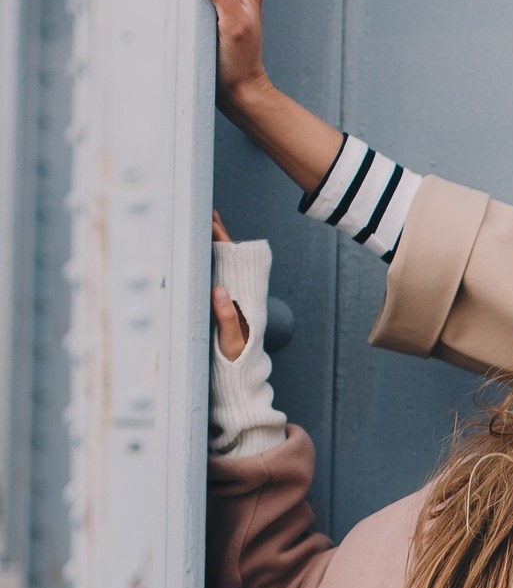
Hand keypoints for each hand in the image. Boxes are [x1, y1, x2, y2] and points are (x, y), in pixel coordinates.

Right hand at [210, 210, 247, 359]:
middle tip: (207, 211)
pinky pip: (209, 279)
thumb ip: (227, 317)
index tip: (212, 220)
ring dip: (211, 245)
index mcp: (241, 298)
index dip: (222, 240)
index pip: (232, 262)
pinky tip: (197, 253)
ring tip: (204, 223)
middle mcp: (234, 295)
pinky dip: (204, 263)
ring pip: (218, 266)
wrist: (240, 377)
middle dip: (217, 234)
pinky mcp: (216, 308)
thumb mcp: (233, 341)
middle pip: (226, 258)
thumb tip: (218, 289)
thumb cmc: (237, 360)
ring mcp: (226, 300)